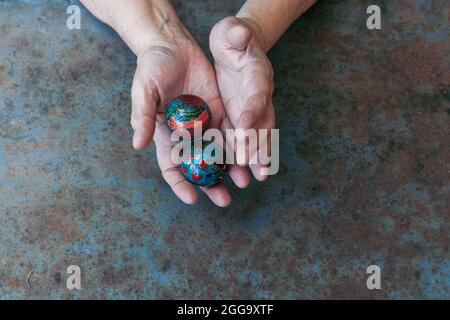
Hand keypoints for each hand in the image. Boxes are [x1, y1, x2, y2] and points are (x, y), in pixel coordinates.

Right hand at [131, 36, 249, 206]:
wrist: (173, 44)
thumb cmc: (152, 67)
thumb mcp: (144, 90)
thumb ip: (142, 116)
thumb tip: (138, 144)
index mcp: (166, 134)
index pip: (172, 166)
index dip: (180, 184)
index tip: (191, 199)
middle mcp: (187, 134)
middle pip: (199, 166)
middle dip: (211, 184)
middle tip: (224, 200)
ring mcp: (205, 124)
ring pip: (219, 152)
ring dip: (231, 169)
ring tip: (243, 182)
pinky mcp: (220, 111)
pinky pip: (232, 131)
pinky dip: (240, 145)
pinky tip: (251, 157)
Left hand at [210, 17, 275, 180]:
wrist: (236, 46)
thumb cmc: (233, 37)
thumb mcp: (232, 31)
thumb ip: (237, 34)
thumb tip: (241, 31)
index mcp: (258, 75)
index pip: (256, 96)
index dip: (252, 114)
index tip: (243, 131)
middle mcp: (259, 96)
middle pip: (263, 123)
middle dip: (261, 145)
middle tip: (260, 169)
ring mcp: (251, 108)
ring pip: (257, 135)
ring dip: (258, 156)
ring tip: (258, 177)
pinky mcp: (240, 115)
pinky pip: (243, 136)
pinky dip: (243, 152)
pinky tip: (239, 170)